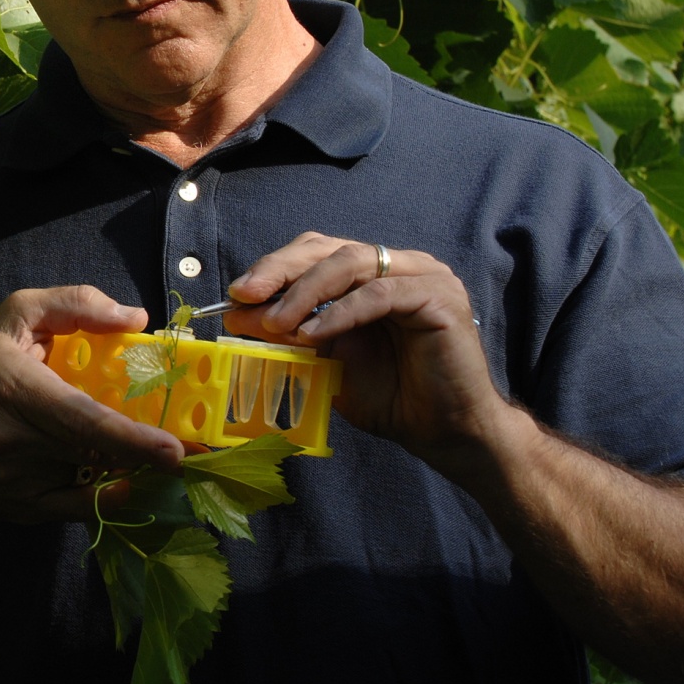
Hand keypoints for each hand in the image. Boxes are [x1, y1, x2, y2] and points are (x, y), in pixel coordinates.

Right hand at [0, 286, 184, 522]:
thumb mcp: (14, 317)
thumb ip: (74, 305)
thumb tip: (134, 319)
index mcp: (16, 389)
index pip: (83, 421)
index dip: (131, 440)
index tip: (173, 451)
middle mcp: (13, 442)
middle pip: (93, 454)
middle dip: (144, 456)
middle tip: (188, 451)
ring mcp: (13, 484)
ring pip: (87, 480)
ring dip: (124, 469)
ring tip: (151, 456)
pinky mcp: (16, 511)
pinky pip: (73, 510)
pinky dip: (104, 498)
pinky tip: (124, 482)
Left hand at [222, 233, 509, 470]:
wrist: (447, 435)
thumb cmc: (393, 397)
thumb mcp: (328, 360)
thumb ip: (291, 335)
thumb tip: (239, 315)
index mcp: (375, 272)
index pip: (316, 252)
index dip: (274, 268)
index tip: (236, 295)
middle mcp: (400, 264)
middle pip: (329, 249)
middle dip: (281, 270)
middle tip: (246, 296)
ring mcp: (423, 274)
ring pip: (351, 264)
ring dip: (305, 292)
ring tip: (275, 324)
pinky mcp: (439, 296)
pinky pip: (380, 295)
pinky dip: (340, 313)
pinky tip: (312, 334)